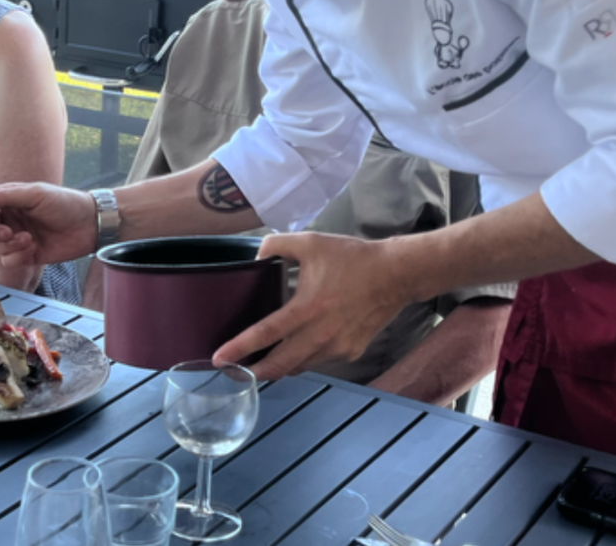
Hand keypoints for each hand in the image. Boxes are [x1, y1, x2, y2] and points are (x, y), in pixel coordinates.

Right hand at [0, 182, 97, 267]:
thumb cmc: (66, 204)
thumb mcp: (36, 194)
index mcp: (9, 199)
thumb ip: (7, 196)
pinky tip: (34, 248)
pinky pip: (8, 261)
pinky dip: (18, 257)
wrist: (89, 226)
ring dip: (9, 245)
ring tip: (29, 239)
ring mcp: (15, 238)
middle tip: (8, 232)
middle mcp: (9, 218)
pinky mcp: (24, 255)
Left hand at [213, 232, 411, 379]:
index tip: (219, 359)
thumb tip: (255, 257)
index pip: (266, 335)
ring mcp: (337, 348)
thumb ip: (276, 245)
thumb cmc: (352, 258)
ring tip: (260, 362)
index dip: (239, 349)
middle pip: (279, 365)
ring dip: (278, 368)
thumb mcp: (310, 242)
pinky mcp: (351, 353)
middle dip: (253, 372)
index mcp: (307, 309)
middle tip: (234, 372)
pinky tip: (295, 349)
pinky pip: (318, 361)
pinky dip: (302, 359)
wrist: (397, 275)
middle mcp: (321, 335)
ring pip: (299, 367)